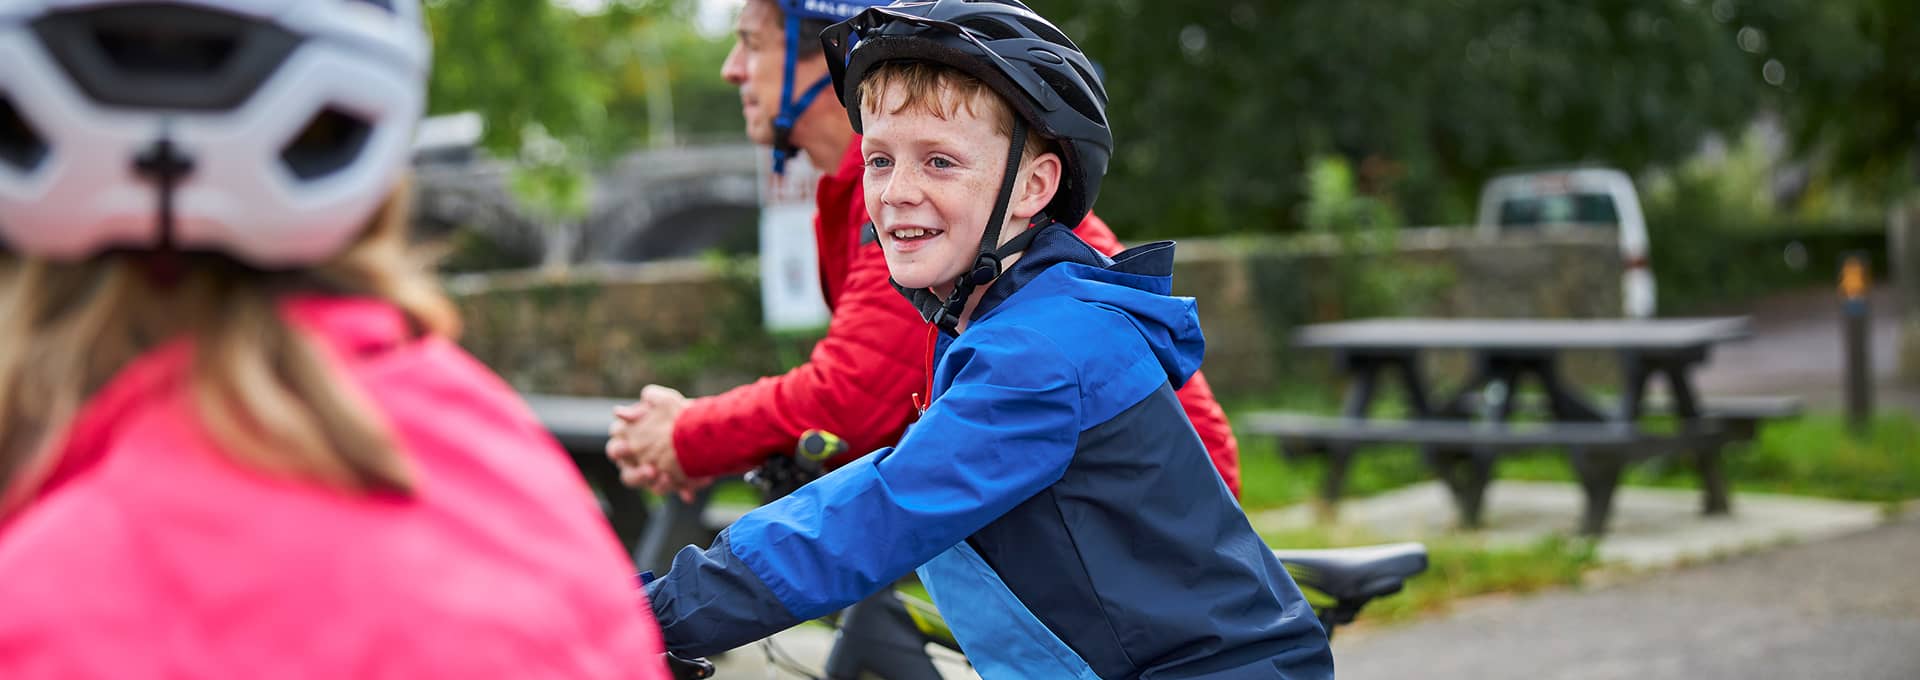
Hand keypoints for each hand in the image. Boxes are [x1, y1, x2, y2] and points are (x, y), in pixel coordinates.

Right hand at [604, 385, 709, 501]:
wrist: (703, 427)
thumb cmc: (677, 412)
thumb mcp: (667, 401)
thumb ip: (649, 401)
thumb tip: (619, 411)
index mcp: (627, 443)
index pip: (615, 449)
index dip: (619, 450)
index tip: (627, 447)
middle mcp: (636, 463)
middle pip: (628, 476)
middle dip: (637, 475)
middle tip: (650, 470)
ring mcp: (653, 475)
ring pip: (651, 487)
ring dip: (658, 485)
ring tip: (668, 478)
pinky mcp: (672, 482)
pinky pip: (673, 490)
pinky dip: (680, 490)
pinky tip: (688, 493)